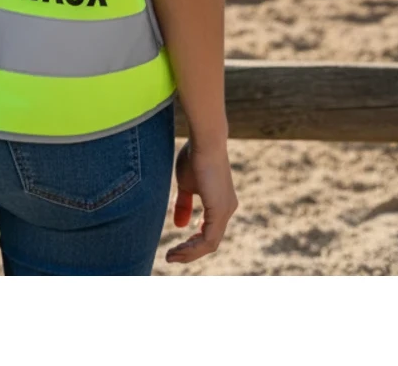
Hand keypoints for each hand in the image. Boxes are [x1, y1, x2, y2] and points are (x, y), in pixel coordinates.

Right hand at [166, 138, 237, 265]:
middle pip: (210, 242)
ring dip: (189, 253)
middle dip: (189, 252)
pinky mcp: (220, 210)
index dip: (191, 243)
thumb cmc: (195, 156)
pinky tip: (178, 249)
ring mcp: (225, 211)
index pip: (208, 231)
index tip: (173, 249)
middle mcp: (227, 209)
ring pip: (209, 244)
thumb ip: (184, 204)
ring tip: (171, 256)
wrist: (204, 140)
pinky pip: (208, 240)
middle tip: (170, 257)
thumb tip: (180, 226)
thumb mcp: (186, 184)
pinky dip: (192, 248)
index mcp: (220, 203)